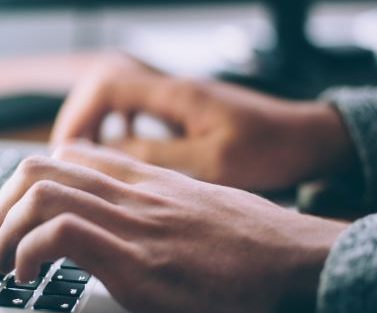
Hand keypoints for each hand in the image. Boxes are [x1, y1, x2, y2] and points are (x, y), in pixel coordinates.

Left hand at [0, 142, 347, 312]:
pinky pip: (61, 235)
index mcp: (149, 181)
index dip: (27, 184)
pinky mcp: (139, 263)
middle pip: (38, 168)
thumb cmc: (262, 246)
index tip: (17, 219)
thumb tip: (135, 225)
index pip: (69, 155)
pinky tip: (28, 278)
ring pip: (39, 194)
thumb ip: (162, 207)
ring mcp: (135, 224)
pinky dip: (28, 254)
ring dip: (2, 231)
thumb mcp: (205, 210)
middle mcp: (135, 193)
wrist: (305, 266)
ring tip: (1, 266)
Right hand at [51, 54, 354, 190]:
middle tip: (68, 158)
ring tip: (86, 158)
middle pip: (104, 86)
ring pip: (119, 98)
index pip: (107, 86)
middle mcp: (173, 89)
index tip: (66, 151)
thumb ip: (157, 157)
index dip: (78, 116)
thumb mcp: (212, 162)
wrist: (309, 139)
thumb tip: (107, 156)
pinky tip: (121, 153)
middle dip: (80, 120)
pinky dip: (119, 128)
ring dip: (97, 124)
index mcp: (176, 94)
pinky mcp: (186, 112)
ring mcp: (179, 98)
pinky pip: (137, 110)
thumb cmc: (271, 150)